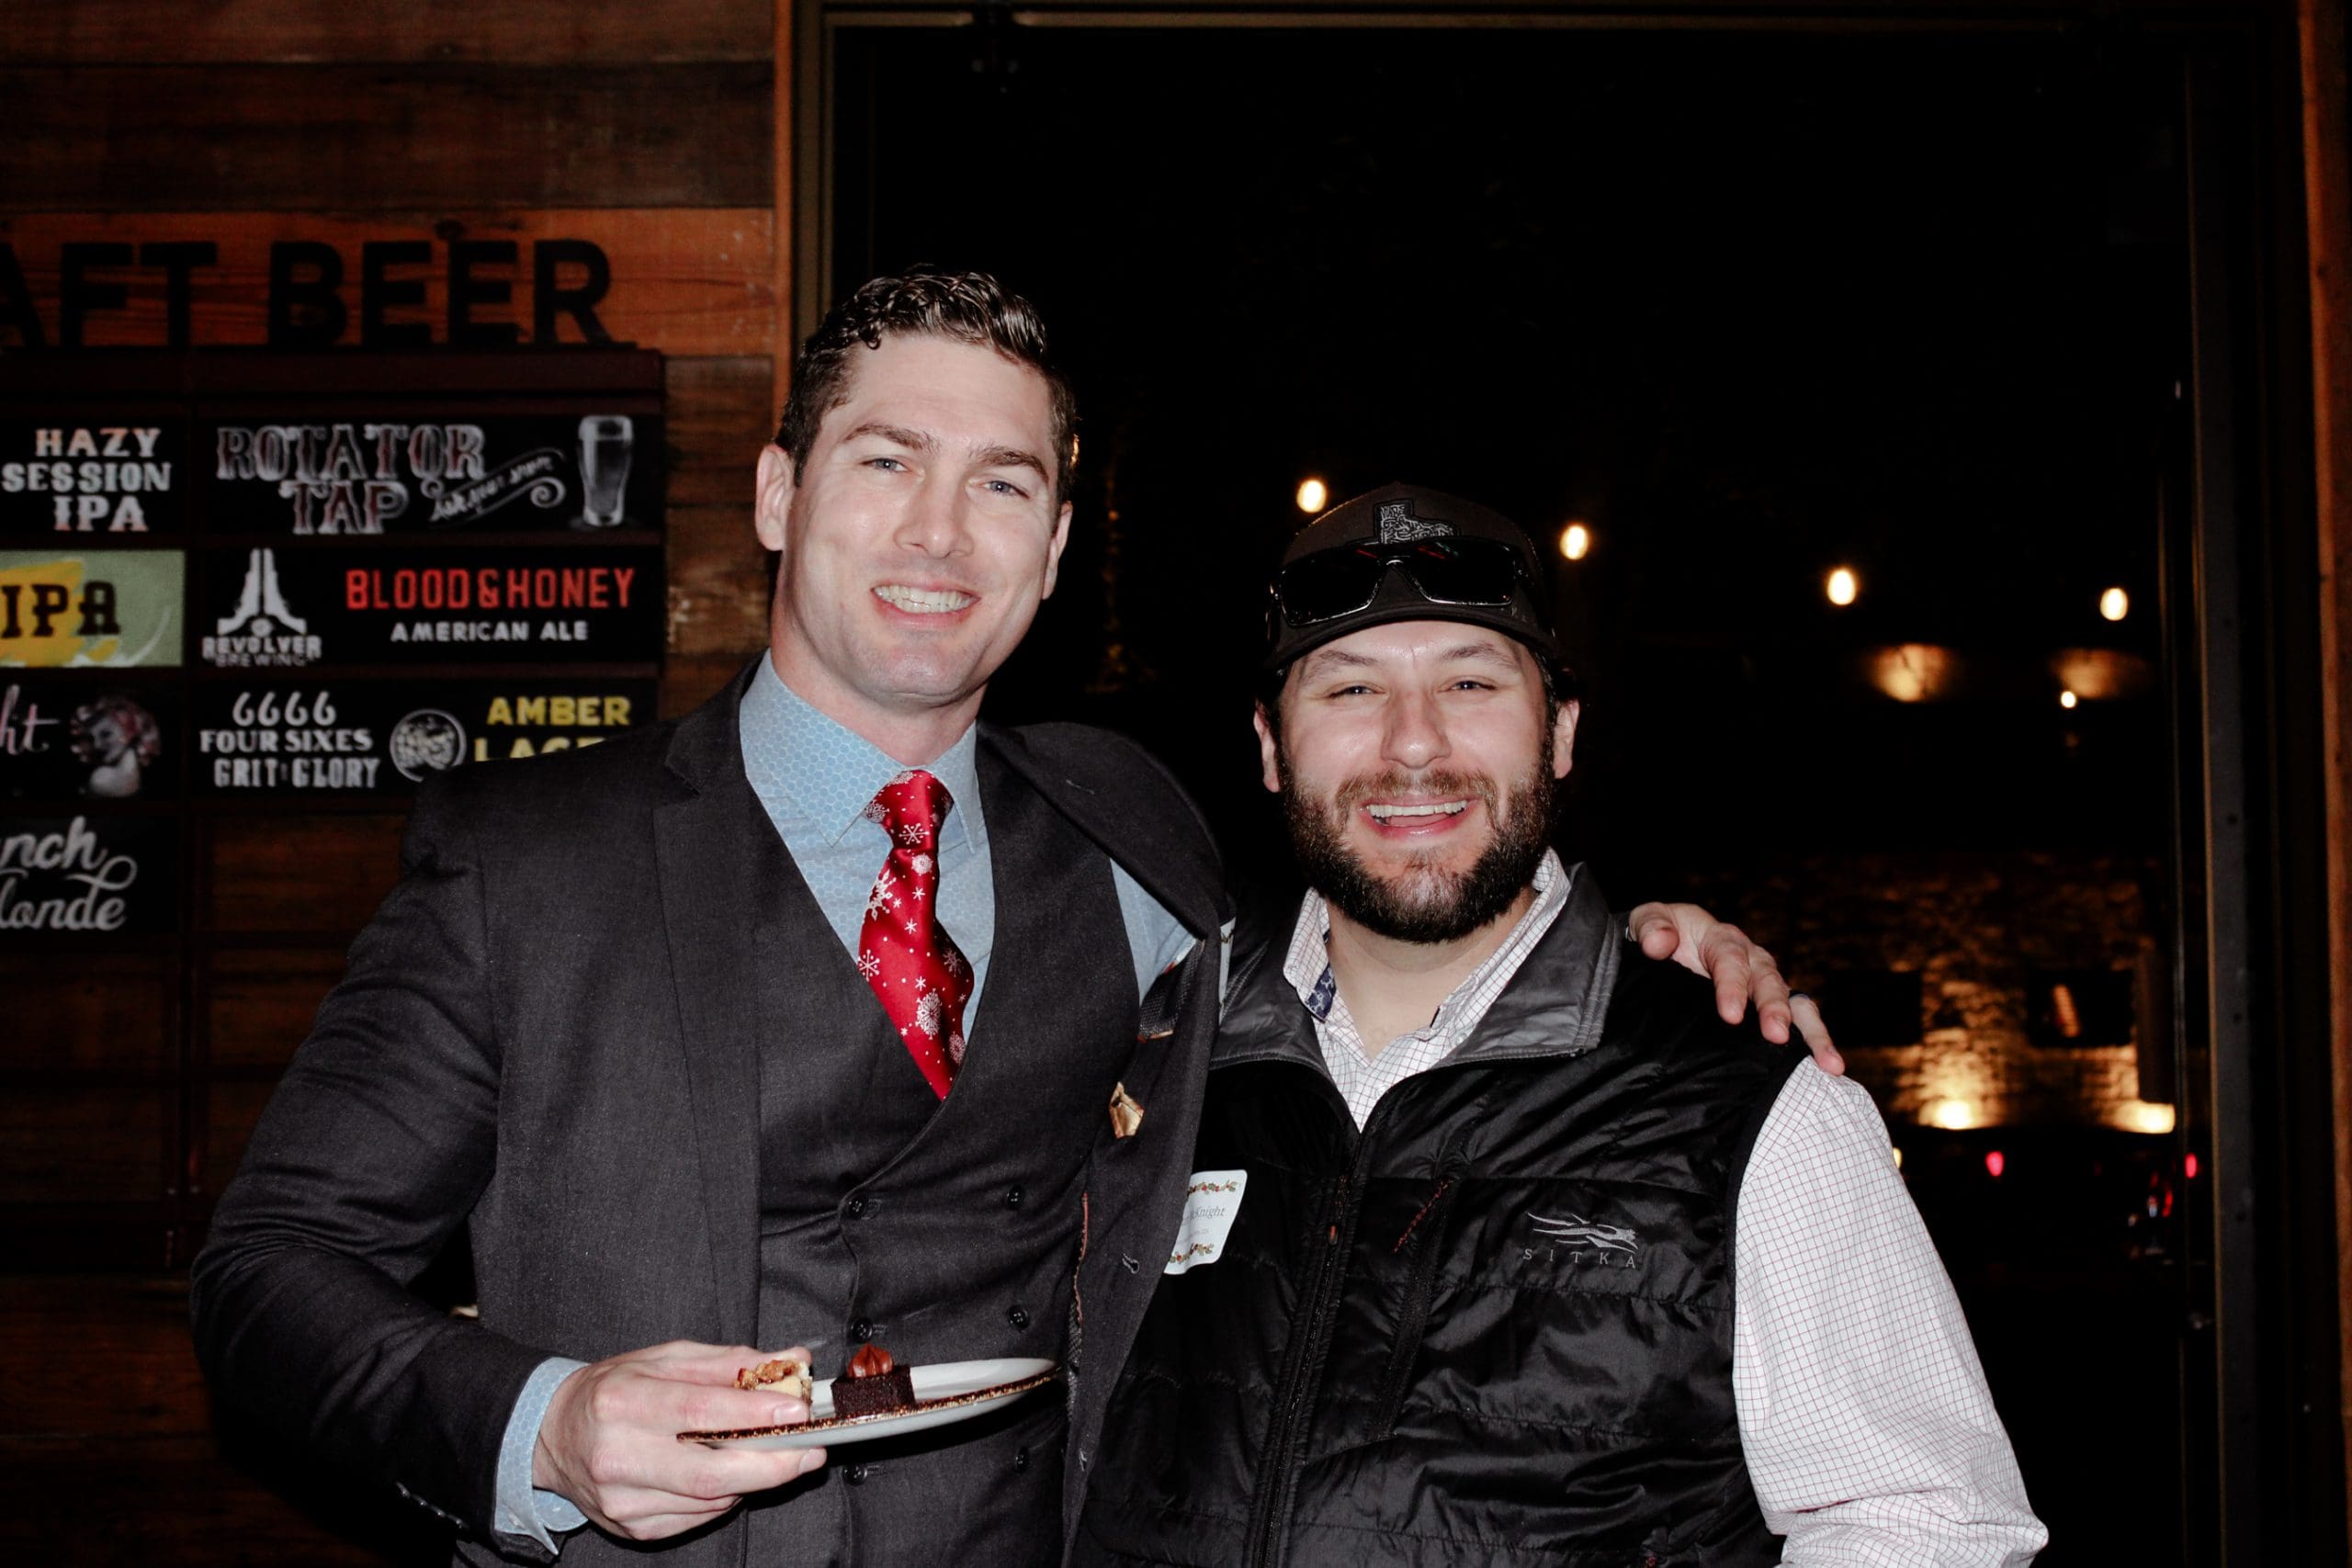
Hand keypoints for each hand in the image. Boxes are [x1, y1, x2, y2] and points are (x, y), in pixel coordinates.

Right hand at [534, 1340, 825, 1540]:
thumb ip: (730, 1362)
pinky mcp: (632, 1528)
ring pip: (709, 1498)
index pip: (698, 1412)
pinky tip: (729, 1474)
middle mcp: (617, 1455)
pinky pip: (698, 1517)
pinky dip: (725, 1495)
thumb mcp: (665, 1358)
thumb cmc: (614, 1390)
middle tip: (810, 1451)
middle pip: (710, 1472)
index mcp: (621, 1402)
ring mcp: (622, 1500)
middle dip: (772, 1464)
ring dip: (753, 1479)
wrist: (552, 1434)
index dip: (754, 1413)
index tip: (797, 1410)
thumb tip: (792, 1363)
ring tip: (773, 1455)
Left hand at [1627, 901, 1843, 1075]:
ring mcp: (1764, 986)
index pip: (1730, 959)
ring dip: (1811, 1032)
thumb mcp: (1646, 922)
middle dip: (1774, 1009)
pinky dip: (1815, 1045)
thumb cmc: (1653, 937)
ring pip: (1795, 1004)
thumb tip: (1660, 943)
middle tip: (1775, 1035)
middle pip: (1769, 982)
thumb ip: (1650, 927)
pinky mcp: (1769, 1010)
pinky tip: (1831, 1069)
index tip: (1730, 1015)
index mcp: (1721, 939)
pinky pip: (1800, 1024)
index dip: (1732, 985)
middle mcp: (1751, 961)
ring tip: (1829, 1062)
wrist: (1657, 953)